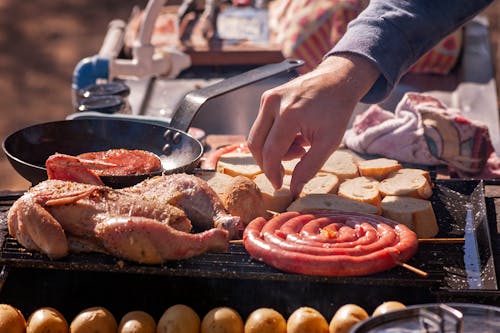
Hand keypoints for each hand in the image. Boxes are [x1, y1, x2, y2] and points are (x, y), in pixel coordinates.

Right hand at [247, 54, 379, 195]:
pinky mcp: (267, 97)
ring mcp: (267, 98)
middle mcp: (272, 103)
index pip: (270, 152)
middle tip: (285, 171)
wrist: (337, 79)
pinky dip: (274, 137)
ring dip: (273, 150)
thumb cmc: (336, 109)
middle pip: (256, 144)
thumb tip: (294, 189)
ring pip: (258, 136)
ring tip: (299, 148)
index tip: (279, 185)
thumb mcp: (329, 142)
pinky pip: (262, 125)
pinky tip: (295, 136)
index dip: (272, 173)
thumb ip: (309, 168)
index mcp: (289, 114)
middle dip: (268, 163)